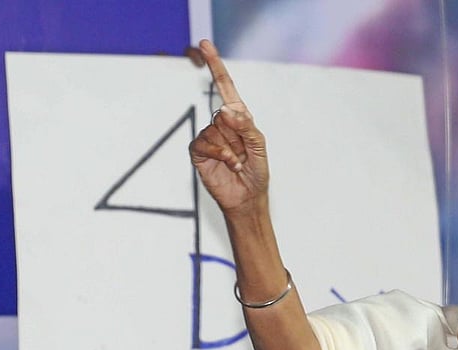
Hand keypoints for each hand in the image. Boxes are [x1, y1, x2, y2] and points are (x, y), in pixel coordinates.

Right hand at [189, 39, 268, 213]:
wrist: (247, 197)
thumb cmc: (256, 172)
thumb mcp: (259, 146)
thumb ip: (246, 126)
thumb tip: (226, 110)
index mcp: (239, 118)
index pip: (225, 87)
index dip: (215, 66)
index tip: (205, 44)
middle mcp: (222, 124)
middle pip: (223, 115)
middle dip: (238, 136)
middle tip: (245, 153)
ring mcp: (209, 137)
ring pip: (215, 130)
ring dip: (231, 150)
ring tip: (238, 163)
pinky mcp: (198, 152)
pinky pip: (204, 143)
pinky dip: (221, 155)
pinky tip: (230, 165)